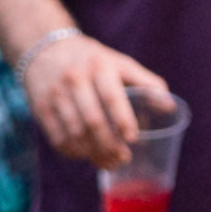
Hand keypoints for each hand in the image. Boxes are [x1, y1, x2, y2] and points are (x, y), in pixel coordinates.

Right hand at [22, 33, 166, 170]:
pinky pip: (58, 138)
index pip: (111, 97)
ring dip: (93, 154)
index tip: (133, 139)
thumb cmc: (93, 61)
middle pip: (92, 121)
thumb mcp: (120, 63)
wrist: (46, 48)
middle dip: (109, 145)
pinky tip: (87, 156)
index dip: (123, 120)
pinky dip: (74, 152)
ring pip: (75, 133)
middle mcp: (74, 79)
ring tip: (108, 163)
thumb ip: (147, 83)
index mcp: (99, 66)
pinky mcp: (41, 108)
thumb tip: (170, 106)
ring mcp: (55, 94)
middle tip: (123, 159)